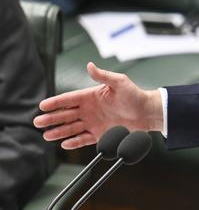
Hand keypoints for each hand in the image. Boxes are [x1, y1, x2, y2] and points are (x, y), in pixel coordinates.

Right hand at [33, 62, 162, 149]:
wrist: (147, 112)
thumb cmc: (135, 95)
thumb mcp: (120, 82)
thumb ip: (103, 76)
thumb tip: (90, 66)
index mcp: (90, 96)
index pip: (68, 99)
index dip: (55, 102)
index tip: (43, 106)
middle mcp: (89, 110)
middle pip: (65, 115)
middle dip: (51, 118)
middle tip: (38, 122)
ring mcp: (93, 122)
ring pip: (71, 128)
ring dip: (59, 131)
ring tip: (47, 135)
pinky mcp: (100, 134)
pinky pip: (84, 139)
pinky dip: (74, 142)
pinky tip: (65, 143)